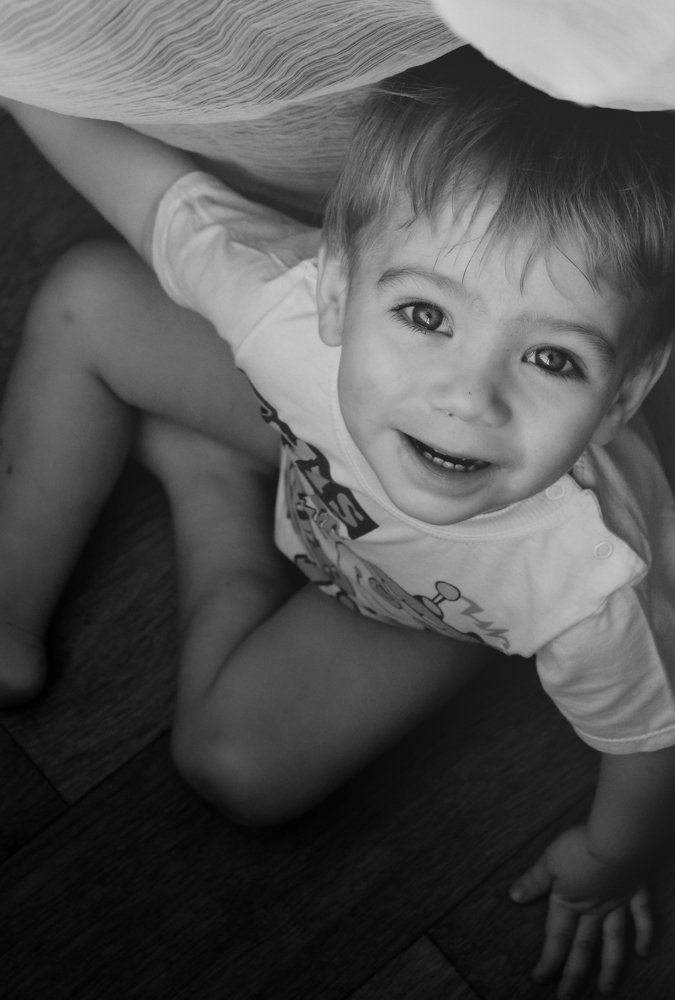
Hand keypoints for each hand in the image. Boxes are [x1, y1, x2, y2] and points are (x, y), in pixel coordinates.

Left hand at [509, 825, 653, 998]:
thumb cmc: (580, 846)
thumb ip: (534, 880)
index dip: (547, 960)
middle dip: (573, 975)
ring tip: (605, 989)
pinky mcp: (636, 891)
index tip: (539, 979)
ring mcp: (618, 903)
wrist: (616, 839)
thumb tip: (515, 896)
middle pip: (582, 948)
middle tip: (567, 998)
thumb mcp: (549, 861)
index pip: (556, 938)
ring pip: (614, 942)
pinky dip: (645, 935)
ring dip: (609, 967)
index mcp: (570, 901)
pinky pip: (642, 918)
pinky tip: (643, 952)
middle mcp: (594, 909)